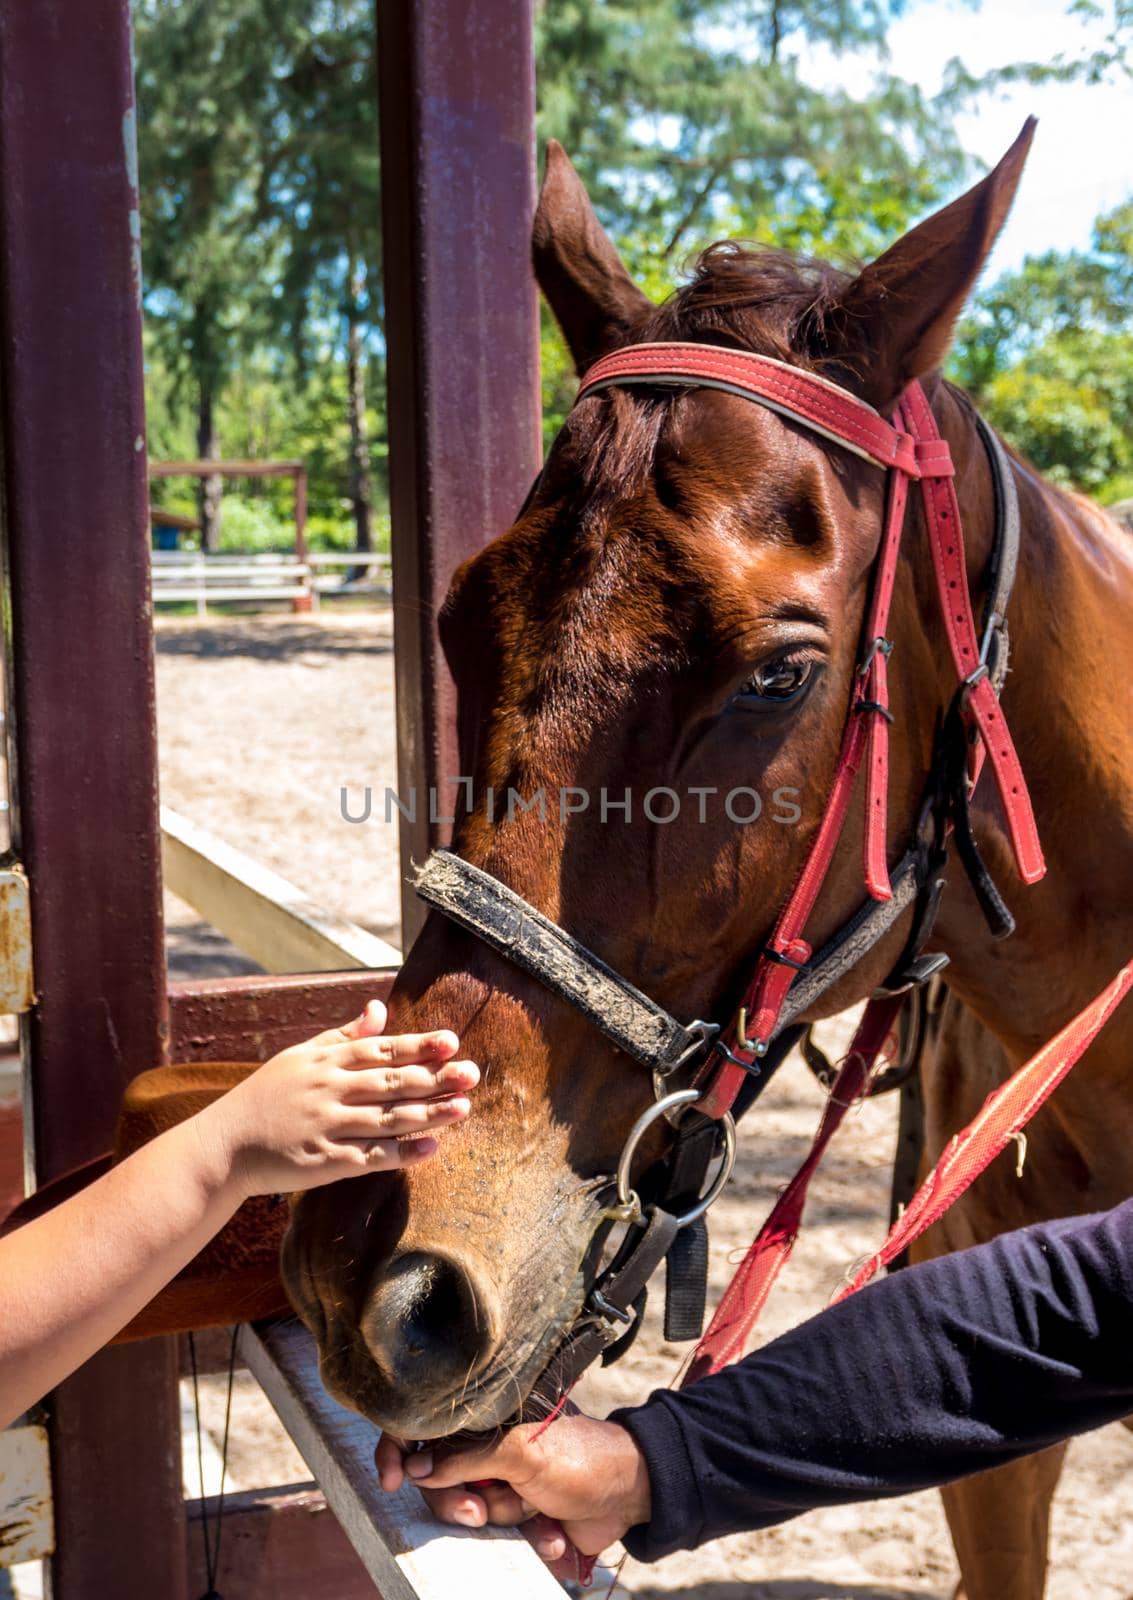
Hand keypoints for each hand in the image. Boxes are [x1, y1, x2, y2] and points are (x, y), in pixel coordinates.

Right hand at [194, 999, 477, 1197]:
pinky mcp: (323, 1162)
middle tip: (472, 1073)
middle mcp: (328, 1090)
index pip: (380, 1049)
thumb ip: (344, 1034)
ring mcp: (326, 1126)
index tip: (452, 1041)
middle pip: (391, 1082)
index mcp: (325, 1060)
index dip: (418, 1045)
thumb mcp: (300, 1056)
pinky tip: (432, 1148)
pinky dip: (402, 1153)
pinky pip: (370, 1157)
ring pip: (386, 1119)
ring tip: (463, 1107)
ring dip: (428, 1114)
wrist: (224, 1145)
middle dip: (435, 1077)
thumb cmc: (267, 1096)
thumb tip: (380, 1008)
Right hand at [374, 1414, 650, 1574]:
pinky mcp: (520, 1514)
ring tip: (539, 1510)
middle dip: (459, 1502)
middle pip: (438, 1481)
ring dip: (506, 1519)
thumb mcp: (520, 1452)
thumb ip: (465, 1459)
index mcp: (485, 1417)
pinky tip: (554, 1529)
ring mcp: (503, 1481)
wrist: (629, 1494)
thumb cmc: (581, 1457)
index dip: (399, 1449)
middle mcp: (487, 1447)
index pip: (425, 1426)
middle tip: (479, 1511)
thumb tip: (416, 1470)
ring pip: (470, 1512)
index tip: (391, 1479)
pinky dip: (530, 1536)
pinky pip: (503, 1536)